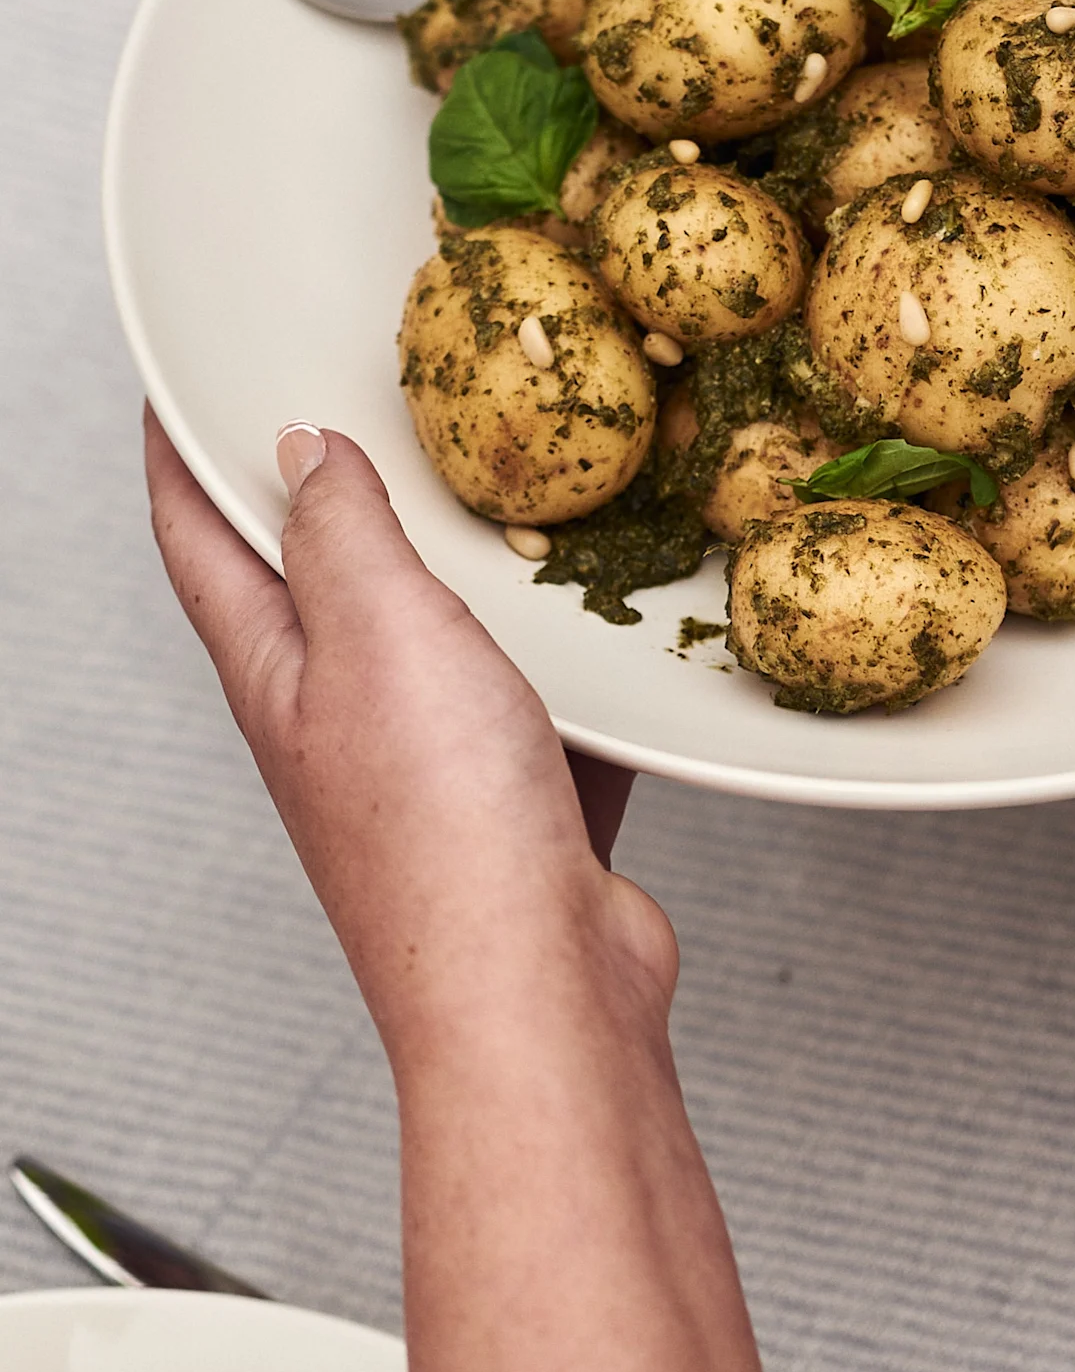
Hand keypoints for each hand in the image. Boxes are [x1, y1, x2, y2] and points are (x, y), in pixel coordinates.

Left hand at [145, 410, 670, 1052]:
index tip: (178, 382)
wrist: (540, 989)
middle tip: (348, 397)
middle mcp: (336, 714)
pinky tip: (599, 612)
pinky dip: (553, 644)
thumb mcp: (379, 634)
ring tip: (493, 479)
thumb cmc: (442, 834)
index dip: (180, 449)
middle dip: (319, 485)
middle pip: (308, 577)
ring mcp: (424, 760)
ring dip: (453, 559)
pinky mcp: (512, 796)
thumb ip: (341, 534)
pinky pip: (527, 693)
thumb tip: (301, 451)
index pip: (198, 533)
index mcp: (276, 670)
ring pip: (428, 632)